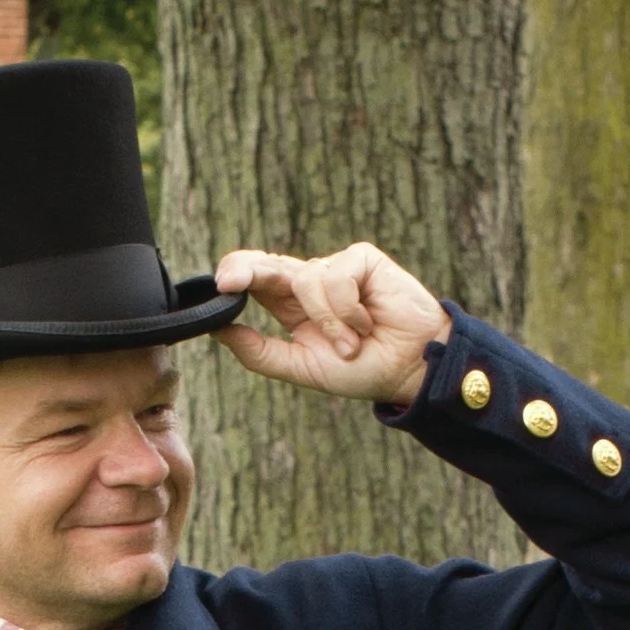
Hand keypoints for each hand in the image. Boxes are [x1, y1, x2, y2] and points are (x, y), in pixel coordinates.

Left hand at [211, 242, 451, 406]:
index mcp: (290, 305)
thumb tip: (218, 332)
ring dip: (328, 323)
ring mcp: (335, 268)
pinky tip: (368, 323)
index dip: (232, 276)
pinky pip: (335, 277)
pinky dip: (347, 309)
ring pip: (305, 281)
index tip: (218, 288)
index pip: (252, 281)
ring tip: (352, 343)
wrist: (410, 369)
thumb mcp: (303, 367)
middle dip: (244, 270)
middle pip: (264, 263)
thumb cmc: (361, 370)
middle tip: (228, 282)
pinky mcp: (361, 259)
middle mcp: (308, 283)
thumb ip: (261, 353)